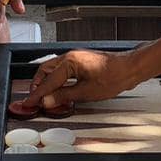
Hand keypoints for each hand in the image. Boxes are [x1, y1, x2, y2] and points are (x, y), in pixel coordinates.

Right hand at [25, 49, 139, 105]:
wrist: (130, 69)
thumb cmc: (114, 76)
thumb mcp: (86, 92)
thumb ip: (63, 96)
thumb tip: (48, 100)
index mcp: (69, 62)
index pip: (47, 81)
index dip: (37, 95)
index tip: (30, 103)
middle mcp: (70, 57)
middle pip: (45, 71)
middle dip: (38, 85)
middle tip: (34, 99)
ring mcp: (75, 58)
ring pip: (53, 70)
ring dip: (47, 83)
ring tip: (44, 96)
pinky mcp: (81, 62)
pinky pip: (62, 70)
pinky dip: (56, 80)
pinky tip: (58, 90)